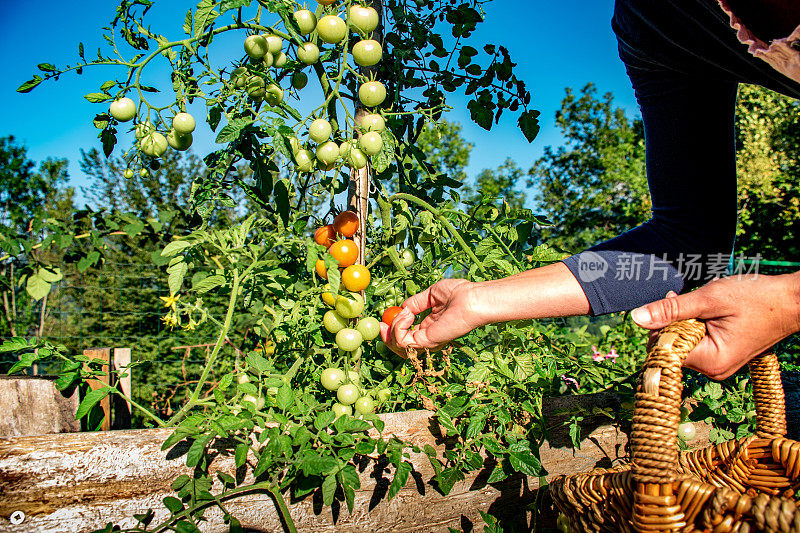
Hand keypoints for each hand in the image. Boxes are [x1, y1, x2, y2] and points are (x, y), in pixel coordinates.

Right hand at [379, 278, 481, 355]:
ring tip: (404, 313)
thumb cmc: (459, 293)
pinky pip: (402, 341)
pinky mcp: (428, 342)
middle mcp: (428, 337)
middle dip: (386, 336)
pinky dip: (398, 327)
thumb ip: (415, 303)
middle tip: (380, 324)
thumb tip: (401, 309)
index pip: (406, 336)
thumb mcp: (431, 295)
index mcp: (429, 327)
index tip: (382, 321)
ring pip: (398, 345)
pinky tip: (407, 315)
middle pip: (399, 346)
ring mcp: (428, 342)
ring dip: (394, 327)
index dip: (392, 330)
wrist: (472, 298)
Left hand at [631, 273, 799, 378]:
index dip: (661, 325)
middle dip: (672, 322)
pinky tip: (707, 312)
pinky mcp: (720, 357)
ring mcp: (716, 365)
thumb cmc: (757, 298)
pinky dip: (694, 325)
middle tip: (687, 300)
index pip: (664, 349)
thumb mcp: (709, 299)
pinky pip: (694, 342)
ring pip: (681, 342)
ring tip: (703, 305)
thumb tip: (636, 318)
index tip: (672, 301)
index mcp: (710, 362)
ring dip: (684, 321)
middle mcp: (712, 370)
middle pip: (671, 347)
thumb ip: (671, 310)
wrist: (791, 302)